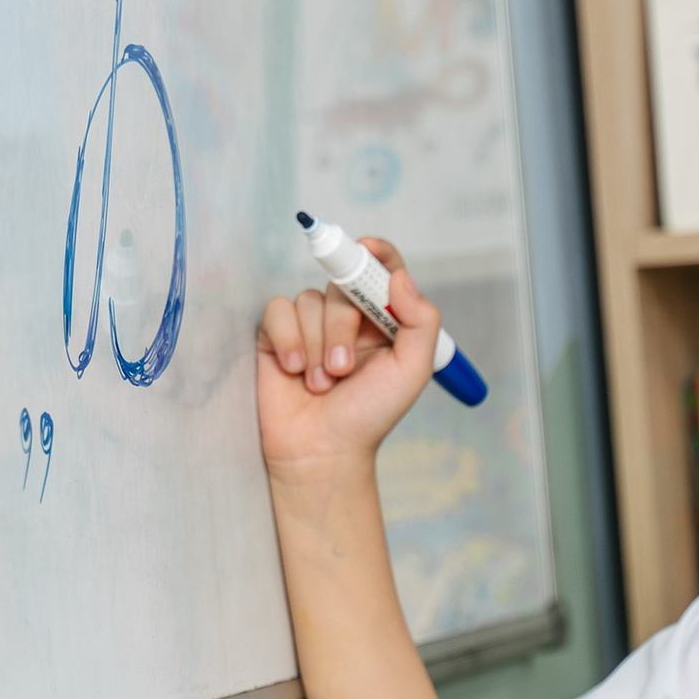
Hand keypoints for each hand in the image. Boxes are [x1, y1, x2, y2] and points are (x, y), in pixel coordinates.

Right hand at [255, 237, 439, 477]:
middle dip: (341, 327)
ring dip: (316, 345)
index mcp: (384, 319)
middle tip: (342, 369)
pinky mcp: (277, 334)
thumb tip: (401, 277)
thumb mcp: (411, 371)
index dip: (377, 253)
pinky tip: (293, 371)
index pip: (383, 270)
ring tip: (321, 384)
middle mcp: (348, 316)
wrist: (322, 450)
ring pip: (309, 300)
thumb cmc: (370, 414)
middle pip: (343, 284)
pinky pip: (278, 310)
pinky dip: (287, 340)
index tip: (368, 248)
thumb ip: (420, 321)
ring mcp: (311, 324)